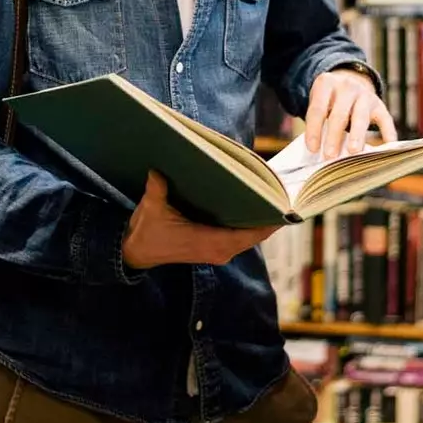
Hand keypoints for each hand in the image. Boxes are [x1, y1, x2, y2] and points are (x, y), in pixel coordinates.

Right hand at [122, 172, 278, 269]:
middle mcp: (220, 251)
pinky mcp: (214, 249)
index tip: (286, 204)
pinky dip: (249, 224)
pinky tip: (253, 206)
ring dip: (261, 220)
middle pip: (256, 235)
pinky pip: (241, 237)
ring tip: (272, 195)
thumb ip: (157, 190)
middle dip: (269, 216)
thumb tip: (158, 170)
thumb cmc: (147, 233)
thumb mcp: (151, 208)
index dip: (270, 221)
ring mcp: (218, 251)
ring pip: (250, 237)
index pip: (251, 234)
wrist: (137, 252)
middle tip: (282, 191)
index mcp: (211, 242)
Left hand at [303, 68, 396, 159]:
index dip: (314, 130)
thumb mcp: (318, 102)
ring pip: (361, 117)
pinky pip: (385, 120)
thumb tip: (316, 152)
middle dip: (334, 136)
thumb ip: (317, 121)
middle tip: (330, 155)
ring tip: (353, 152)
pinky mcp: (379, 105)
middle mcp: (347, 87)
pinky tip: (387, 148)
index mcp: (326, 84)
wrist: (347, 83)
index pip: (318, 109)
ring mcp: (365, 95)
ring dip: (357, 135)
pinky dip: (387, 134)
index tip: (312, 149)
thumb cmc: (328, 100)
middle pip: (339, 114)